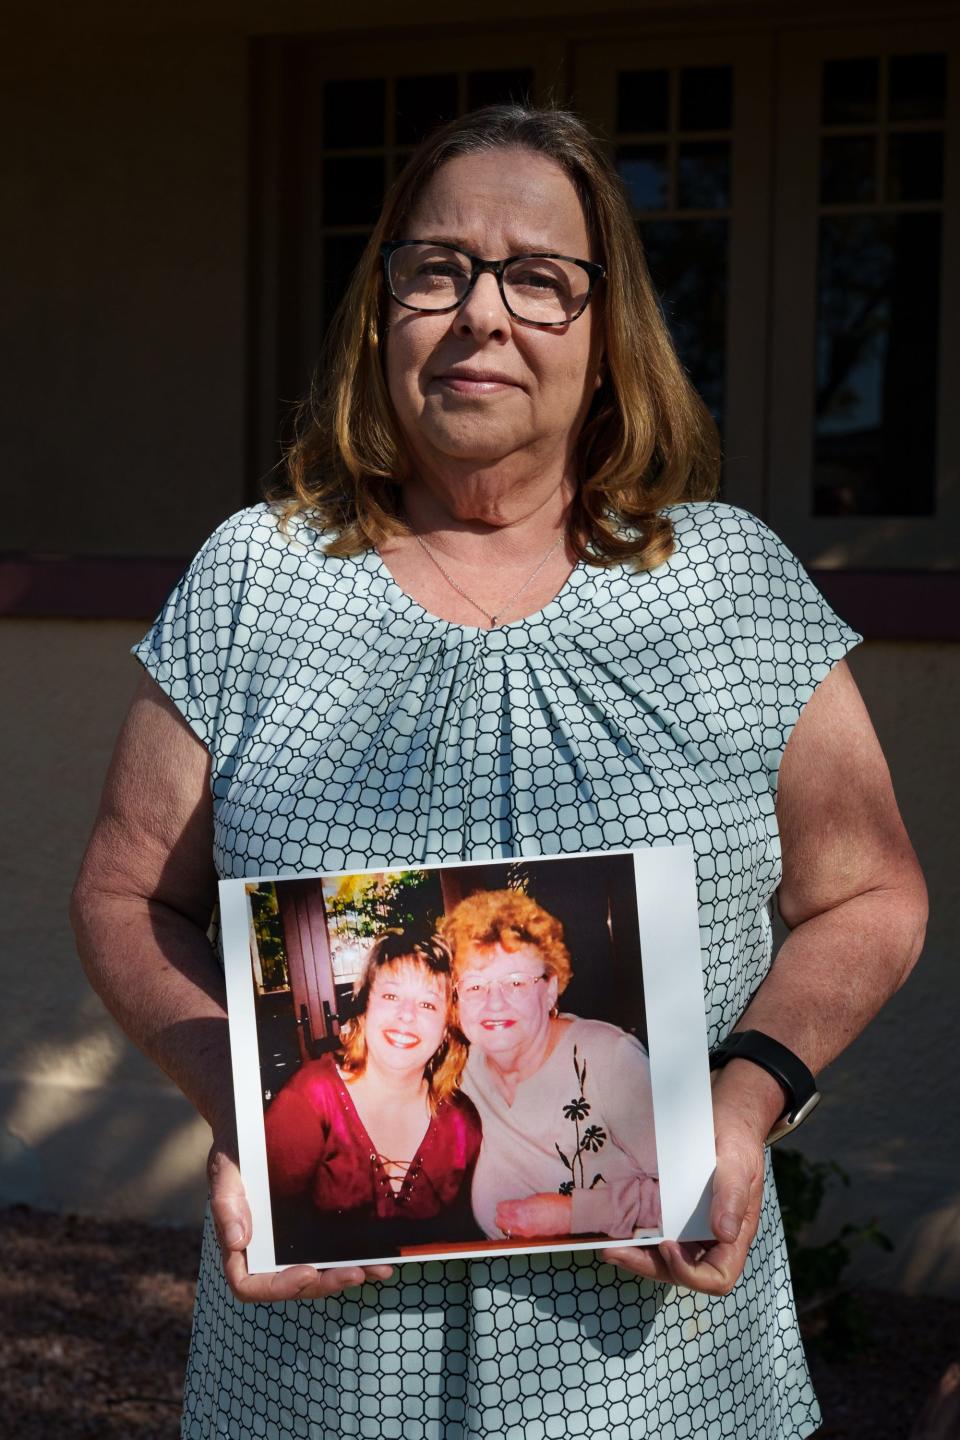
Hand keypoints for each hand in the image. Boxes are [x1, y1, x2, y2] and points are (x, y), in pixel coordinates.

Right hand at [208, 1140, 393, 1301]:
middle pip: (294, 1284)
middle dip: (326, 1283)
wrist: (255, 1123)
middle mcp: (266, 1251)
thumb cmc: (236, 1148)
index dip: (280, 1286)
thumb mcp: (225, 1168)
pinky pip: (332, 1249)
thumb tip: (239, 1241)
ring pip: (318, 1272)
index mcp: (239, 1246)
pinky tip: (381, 1253)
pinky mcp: (313, 1226)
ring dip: (347, 1274)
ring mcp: (291, 1242)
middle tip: (356, 1273)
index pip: (250, 1284)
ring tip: (379, 1270)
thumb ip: (227, 1203)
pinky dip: (357, 1254)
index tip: (307, 1272)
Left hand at [495, 1193, 573, 1238]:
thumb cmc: (555, 1205)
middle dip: (501, 1216)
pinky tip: (519, 1227)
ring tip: (511, 1220)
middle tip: (504, 1212)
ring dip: (506, 1225)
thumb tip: (514, 1205)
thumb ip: (521, 1203)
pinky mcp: (530, 1238)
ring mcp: (525, 1232)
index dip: (502, 1206)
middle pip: (500, 1221)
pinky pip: (517, 1235)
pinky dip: (515, 1231)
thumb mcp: (535, 1198)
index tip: (503, 1205)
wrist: (568, 1216)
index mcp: (520, 1209)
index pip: (501, 1209)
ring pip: (507, 1230)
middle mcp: (520, 1223)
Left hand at [601, 1096, 765, 1295]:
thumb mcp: (738, 1162)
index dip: (691, 1273)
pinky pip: (654, 1233)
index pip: (717, 1277)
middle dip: (648, 1266)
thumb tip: (724, 1233)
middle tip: (616, 1252)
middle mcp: (710, 1239)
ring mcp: (689, 1228)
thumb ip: (732, 1195)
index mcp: (734, 1235)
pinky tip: (613, 1226)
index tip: (668, 1246)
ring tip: (608, 1246)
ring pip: (662, 1257)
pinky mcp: (671, 1212)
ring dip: (636, 1255)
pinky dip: (634, 1235)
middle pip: (680, 1271)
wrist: (725, 1119)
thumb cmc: (737, 1141)